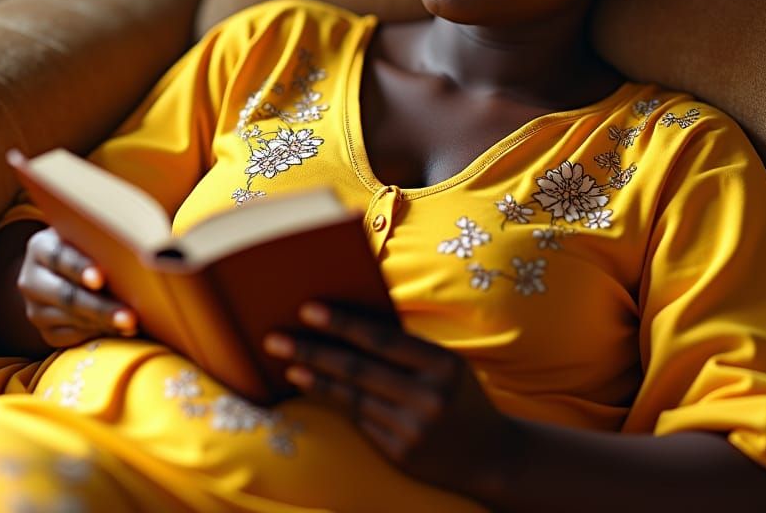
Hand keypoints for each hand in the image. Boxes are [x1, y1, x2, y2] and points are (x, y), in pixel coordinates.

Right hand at [17, 226, 137, 347]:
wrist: (67, 270)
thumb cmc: (90, 245)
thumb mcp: (88, 236)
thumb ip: (101, 239)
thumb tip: (138, 244)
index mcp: (40, 247)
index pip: (59, 257)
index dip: (80, 268)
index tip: (101, 279)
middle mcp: (32, 279)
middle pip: (65, 294)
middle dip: (99, 306)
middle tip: (129, 315)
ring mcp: (35, 308)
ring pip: (69, 318)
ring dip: (103, 323)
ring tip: (132, 325)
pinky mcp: (45, 331)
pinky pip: (69, 337)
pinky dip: (97, 334)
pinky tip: (120, 332)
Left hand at [263, 303, 516, 498]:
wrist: (490, 456)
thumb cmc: (459, 395)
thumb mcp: (446, 364)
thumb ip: (407, 348)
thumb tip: (353, 321)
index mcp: (443, 365)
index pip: (383, 339)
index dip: (343, 324)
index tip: (308, 309)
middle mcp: (429, 398)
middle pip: (359, 369)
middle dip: (313, 350)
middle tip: (275, 337)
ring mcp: (413, 430)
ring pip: (352, 397)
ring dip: (314, 377)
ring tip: (285, 361)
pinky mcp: (400, 454)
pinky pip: (360, 420)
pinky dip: (333, 400)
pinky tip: (310, 385)